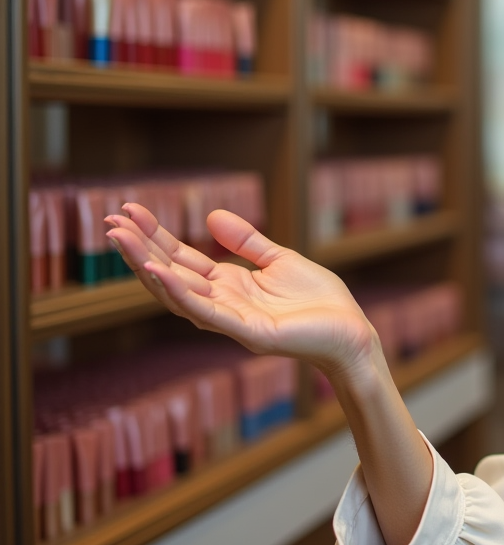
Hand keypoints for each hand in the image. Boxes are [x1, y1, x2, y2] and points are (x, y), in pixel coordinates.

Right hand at [106, 203, 377, 381]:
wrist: (352, 331)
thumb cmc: (319, 301)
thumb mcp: (280, 260)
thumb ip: (247, 242)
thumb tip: (213, 215)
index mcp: (228, 286)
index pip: (181, 259)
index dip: (154, 237)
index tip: (128, 211)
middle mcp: (222, 304)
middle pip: (170, 274)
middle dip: (139, 250)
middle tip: (110, 223)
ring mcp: (231, 320)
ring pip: (178, 293)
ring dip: (148, 268)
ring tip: (121, 241)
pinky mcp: (248, 332)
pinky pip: (206, 312)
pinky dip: (179, 293)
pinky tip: (156, 273)